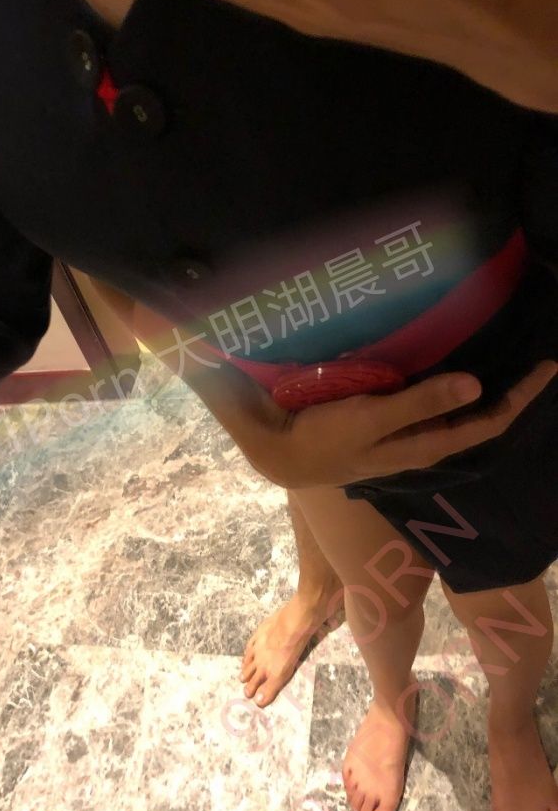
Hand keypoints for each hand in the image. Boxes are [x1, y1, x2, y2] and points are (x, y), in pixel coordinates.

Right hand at [248, 360, 557, 487]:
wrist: (278, 453)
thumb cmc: (324, 438)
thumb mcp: (371, 419)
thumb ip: (420, 403)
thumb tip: (476, 385)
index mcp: (426, 445)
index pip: (489, 424)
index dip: (521, 398)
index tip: (547, 367)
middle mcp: (422, 443)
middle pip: (479, 420)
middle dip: (510, 393)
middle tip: (534, 359)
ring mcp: (404, 435)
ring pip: (457, 413)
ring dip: (483, 390)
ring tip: (504, 357)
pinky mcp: (386, 423)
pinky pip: (432, 404)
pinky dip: (451, 386)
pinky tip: (448, 364)